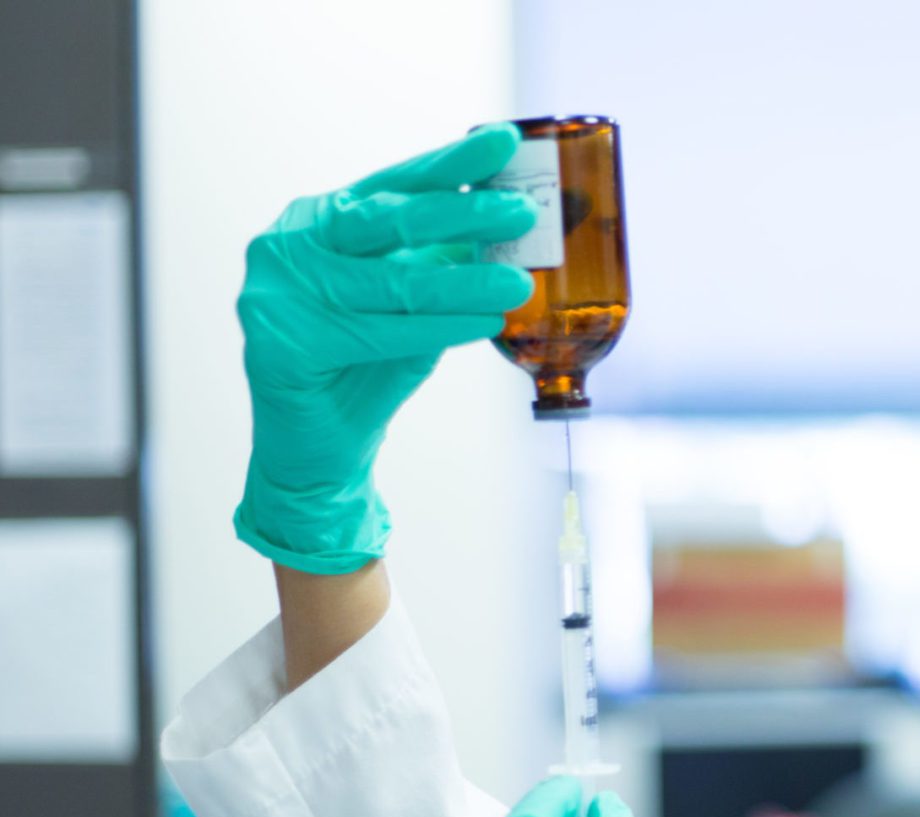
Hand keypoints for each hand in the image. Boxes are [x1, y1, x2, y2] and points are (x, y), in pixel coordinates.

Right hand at [233, 123, 538, 573]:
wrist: (324, 447)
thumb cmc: (370, 365)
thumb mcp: (414, 300)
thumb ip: (444, 260)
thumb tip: (512, 227)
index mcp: (321, 220)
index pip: (396, 183)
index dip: (453, 163)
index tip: (507, 143)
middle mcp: (290, 243)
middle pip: (390, 221)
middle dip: (463, 213)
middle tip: (520, 212)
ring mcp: (275, 291)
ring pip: (391, 282)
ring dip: (463, 281)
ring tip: (517, 282)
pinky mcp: (279, 343)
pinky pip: (377, 331)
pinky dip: (436, 328)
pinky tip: (484, 321)